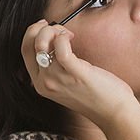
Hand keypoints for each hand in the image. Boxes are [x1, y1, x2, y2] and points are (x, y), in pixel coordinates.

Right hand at [20, 20, 136, 125]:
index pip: (25, 51)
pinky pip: (60, 47)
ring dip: (54, 31)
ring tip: (69, 35)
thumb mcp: (66, 85)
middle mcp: (45, 82)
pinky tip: (72, 37)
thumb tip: (54, 43)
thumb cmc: (96, 96)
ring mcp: (57, 78)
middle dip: (41, 29)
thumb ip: (56, 70)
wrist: (113, 113)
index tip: (44, 26)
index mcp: (40, 84)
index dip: (32, 33)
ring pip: (41, 43)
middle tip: (59, 29)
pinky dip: (63, 37)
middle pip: (30, 45)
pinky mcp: (75, 73)